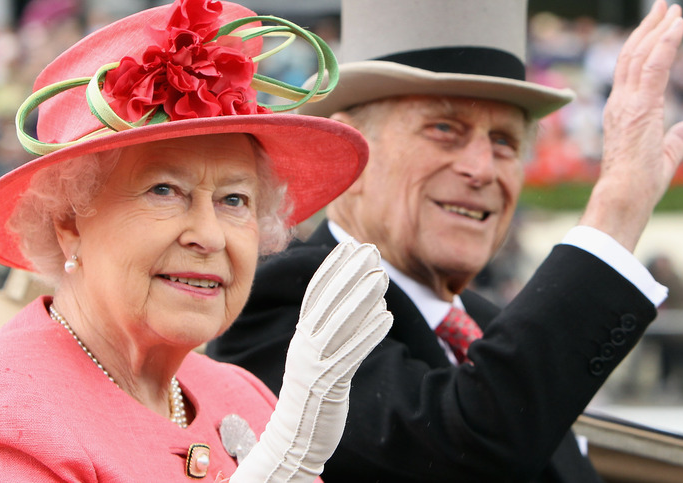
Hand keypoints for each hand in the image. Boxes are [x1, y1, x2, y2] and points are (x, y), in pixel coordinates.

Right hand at [230, 240, 391, 481]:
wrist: (295, 437)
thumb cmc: (312, 395)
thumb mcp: (317, 357)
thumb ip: (328, 331)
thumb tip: (350, 300)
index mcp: (302, 337)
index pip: (315, 294)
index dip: (332, 268)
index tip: (349, 246)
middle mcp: (305, 346)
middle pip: (327, 303)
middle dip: (349, 273)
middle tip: (370, 251)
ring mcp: (315, 364)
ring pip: (339, 324)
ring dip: (362, 298)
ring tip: (382, 276)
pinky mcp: (328, 384)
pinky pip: (350, 354)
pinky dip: (368, 334)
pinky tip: (387, 317)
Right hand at [579, 0, 682, 250]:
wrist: (624, 195)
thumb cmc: (639, 184)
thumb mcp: (666, 156)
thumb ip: (680, 137)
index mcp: (622, 111)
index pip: (631, 70)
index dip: (644, 45)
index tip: (658, 26)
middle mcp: (620, 102)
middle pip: (632, 54)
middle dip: (648, 27)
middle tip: (663, 6)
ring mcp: (627, 102)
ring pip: (641, 54)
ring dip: (658, 28)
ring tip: (672, 8)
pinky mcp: (640, 105)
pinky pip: (653, 66)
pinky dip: (665, 43)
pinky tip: (676, 26)